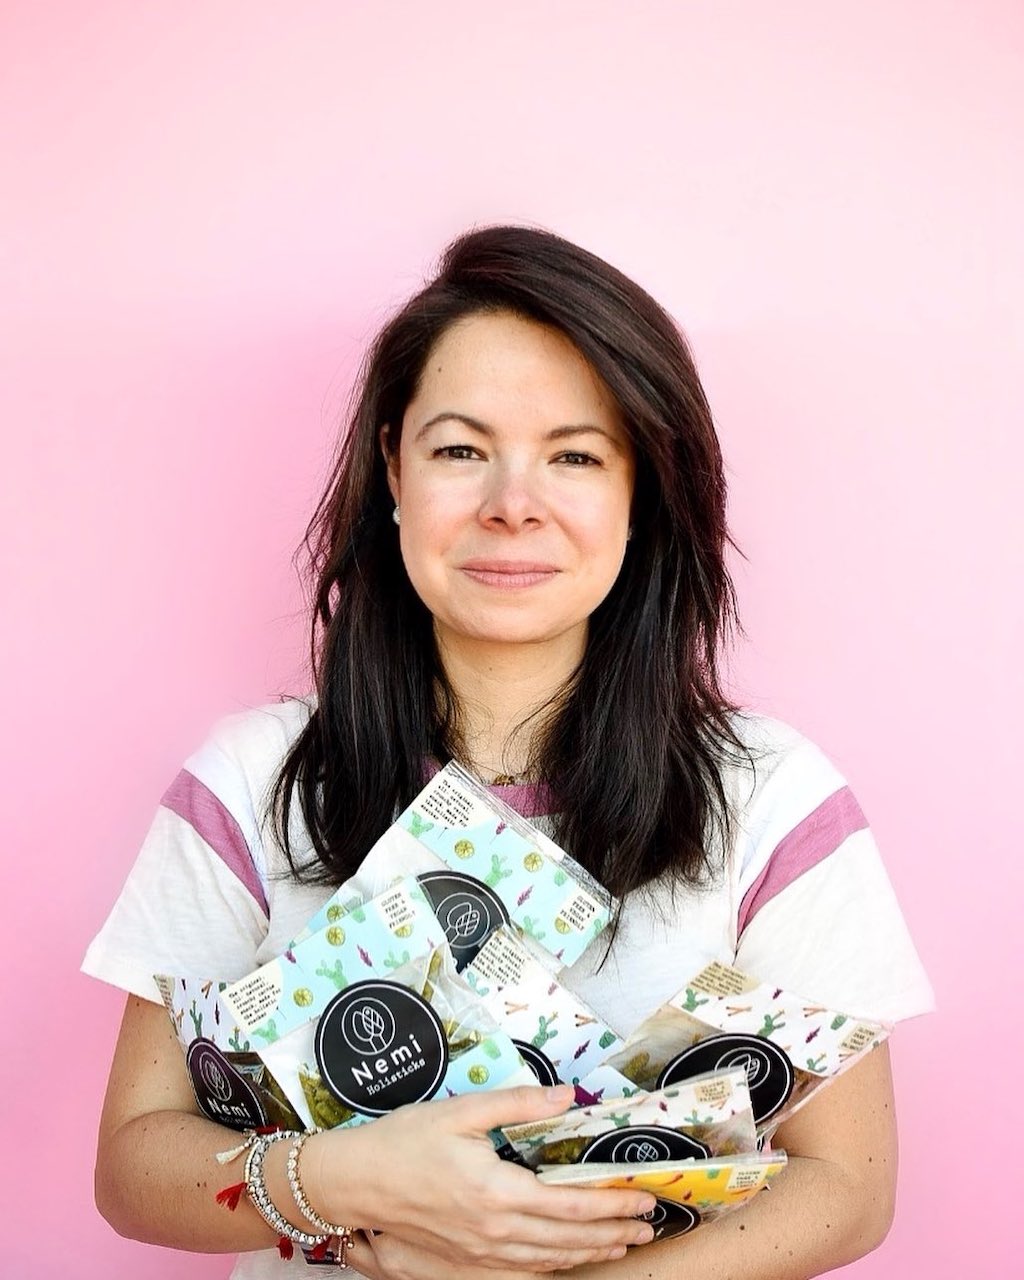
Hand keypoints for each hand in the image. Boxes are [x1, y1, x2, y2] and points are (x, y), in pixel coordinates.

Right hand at [305, 1084, 655, 1271]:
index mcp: (498, 1191)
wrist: (357, 1181)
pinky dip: (556, 1265)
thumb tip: (566, 1095)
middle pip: (569, 1239)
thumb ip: (518, 1104)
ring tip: (623, 1244)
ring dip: (592, 1253)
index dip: (612, 1203)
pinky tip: (569, 1258)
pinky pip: (523, 1270)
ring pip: (550, 1260)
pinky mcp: (468, 1260)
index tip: (642, 1197)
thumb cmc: (404, 1141)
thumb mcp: (461, 1111)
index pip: (571, 1204)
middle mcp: (495, 1230)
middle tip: (648, 1224)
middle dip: (614, 1232)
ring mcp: (482, 1252)